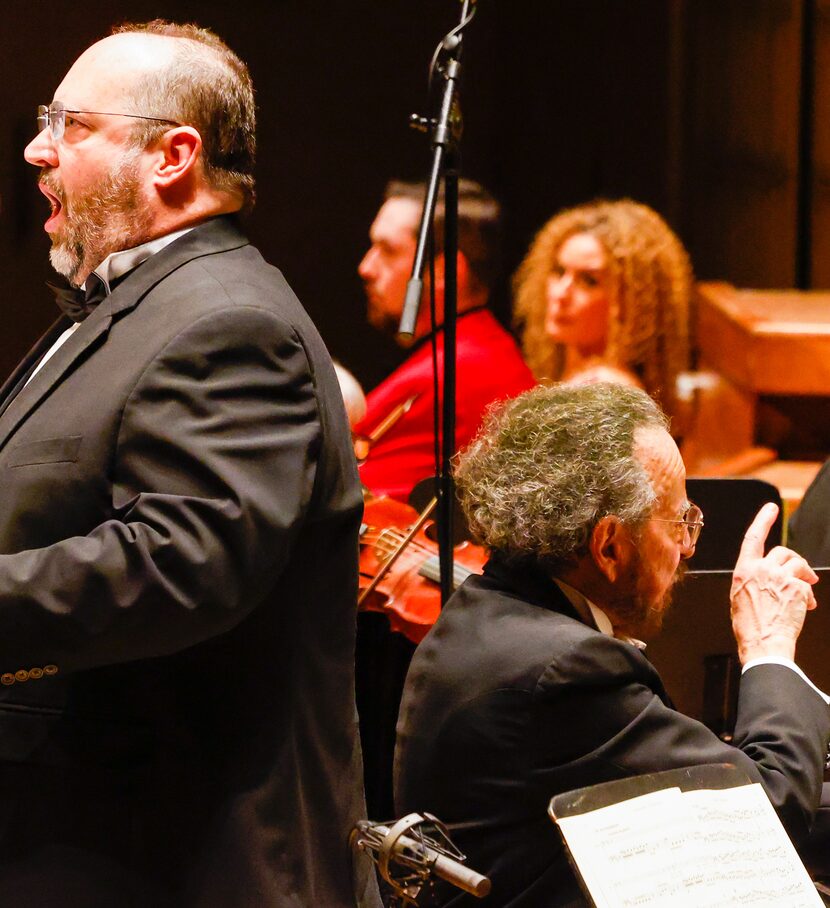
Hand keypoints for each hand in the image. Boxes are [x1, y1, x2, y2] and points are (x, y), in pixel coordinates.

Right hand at [730, 503, 818, 663]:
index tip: (771, 508)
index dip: (763, 520)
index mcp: (743, 570)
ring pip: (798, 564)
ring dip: (804, 575)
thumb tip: (766, 580)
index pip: (753, 537)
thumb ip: (752, 581)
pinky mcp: (797, 587)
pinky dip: (808, 596)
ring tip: (806, 591)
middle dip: (794, 562)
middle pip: (782, 552)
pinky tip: (805, 608)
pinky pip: (806, 585)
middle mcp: (761, 569)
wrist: (763, 643)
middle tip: (802, 574)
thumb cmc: (750, 627)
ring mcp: (780, 577)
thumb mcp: (740, 598)